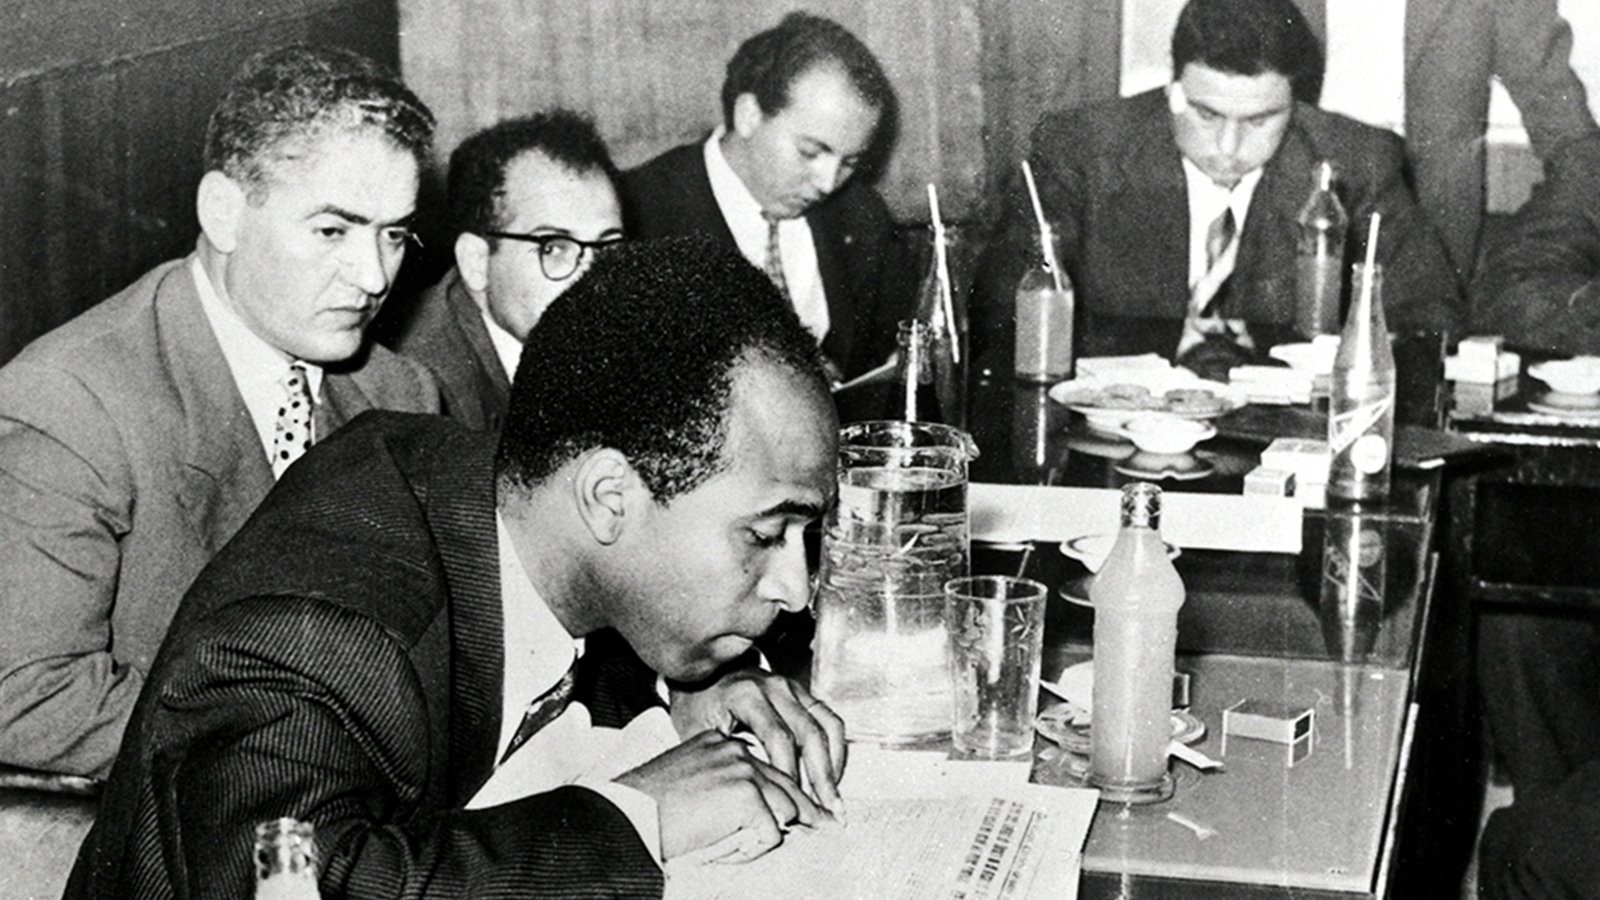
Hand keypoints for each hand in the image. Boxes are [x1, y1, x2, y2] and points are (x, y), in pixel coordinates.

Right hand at [615, 730, 827, 861]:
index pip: (767, 767)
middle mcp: (735, 749)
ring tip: (743, 847)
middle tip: (828, 823)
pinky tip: (727, 850)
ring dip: (770, 834)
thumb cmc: (646, 807)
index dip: (786, 793)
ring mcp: (743, 770)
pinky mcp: (746, 796)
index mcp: (720, 742)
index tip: (806, 809)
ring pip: (786, 808)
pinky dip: (754, 850)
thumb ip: (722, 784)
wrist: (627, 816)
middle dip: (807, 809)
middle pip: (787, 783)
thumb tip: (758, 810)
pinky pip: (772, 833)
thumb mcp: (689, 781)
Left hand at [668, 670, 846, 817]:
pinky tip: (831, 775)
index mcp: (747, 695)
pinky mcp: (802, 692)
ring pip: (826, 726)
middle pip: (809, 734)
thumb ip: (726, 760)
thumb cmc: (698, 707)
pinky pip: (829, 719)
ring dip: (833, 765)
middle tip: (826, 812)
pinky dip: (836, 748)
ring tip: (833, 799)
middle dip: (820, 777)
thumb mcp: (700, 732)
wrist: (704, 674)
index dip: (789, 774)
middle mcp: (775, 687)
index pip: (778, 738)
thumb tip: (748, 801)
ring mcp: (792, 687)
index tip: (791, 805)